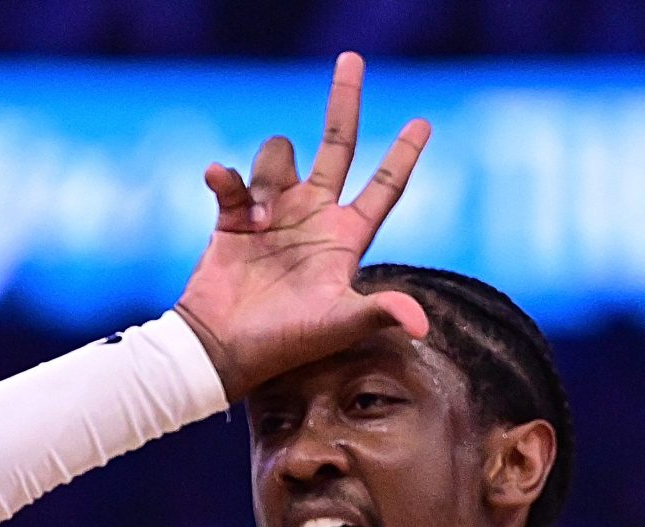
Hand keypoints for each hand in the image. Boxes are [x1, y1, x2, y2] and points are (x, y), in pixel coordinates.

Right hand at [174, 52, 431, 399]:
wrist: (222, 350)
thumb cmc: (286, 343)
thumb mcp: (338, 324)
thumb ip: (379, 312)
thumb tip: (423, 323)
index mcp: (345, 237)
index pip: (384, 188)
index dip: (403, 155)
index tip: (423, 122)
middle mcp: (313, 216)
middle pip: (336, 146)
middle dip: (344, 102)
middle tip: (352, 58)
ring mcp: (274, 213)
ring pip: (279, 156)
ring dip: (269, 175)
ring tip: (258, 224)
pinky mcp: (234, 217)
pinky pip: (231, 180)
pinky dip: (227, 178)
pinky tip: (221, 186)